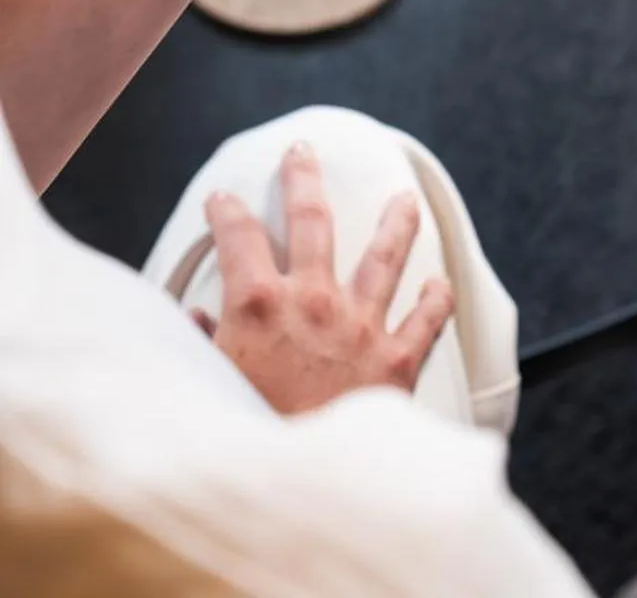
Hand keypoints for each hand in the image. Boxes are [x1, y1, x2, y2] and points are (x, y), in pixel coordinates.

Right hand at [195, 141, 452, 414]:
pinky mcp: (396, 361)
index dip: (227, 212)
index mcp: (259, 304)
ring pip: (385, 254)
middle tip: (304, 151)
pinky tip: (438, 284)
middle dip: (305, 178)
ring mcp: (360, 325)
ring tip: (404, 200)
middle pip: (312, 218)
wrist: (299, 489)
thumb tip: (193, 320)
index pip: (238, 237)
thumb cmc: (247, 436)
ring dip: (395, 222)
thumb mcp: (209, 385)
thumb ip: (204, 345)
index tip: (223, 199)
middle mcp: (314, 300)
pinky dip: (435, 300)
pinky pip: (426, 320)